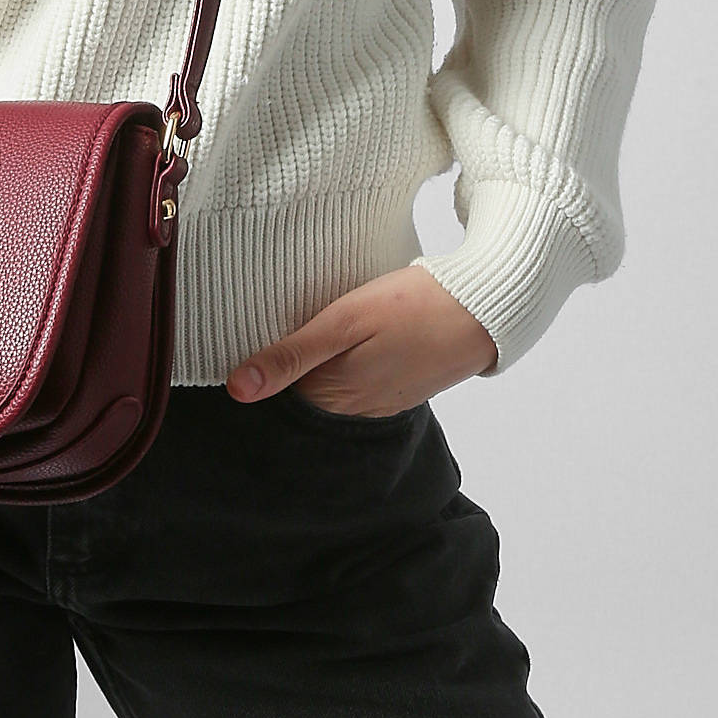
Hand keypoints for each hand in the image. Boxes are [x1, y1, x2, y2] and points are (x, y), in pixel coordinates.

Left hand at [225, 266, 499, 415]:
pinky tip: (348, 338)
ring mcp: (380, 401)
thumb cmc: (410, 307)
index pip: (277, 394)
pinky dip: (346, 364)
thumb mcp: (343, 322)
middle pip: (303, 393)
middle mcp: (355, 409)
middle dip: (289, 367)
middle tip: (279, 324)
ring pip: (330, 388)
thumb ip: (291, 355)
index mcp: (334, 396)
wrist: (481, 308)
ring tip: (312, 328)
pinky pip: (358, 383)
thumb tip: (237, 390)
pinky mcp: (398, 388)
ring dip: (318, 364)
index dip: (262, 365)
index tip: (248, 338)